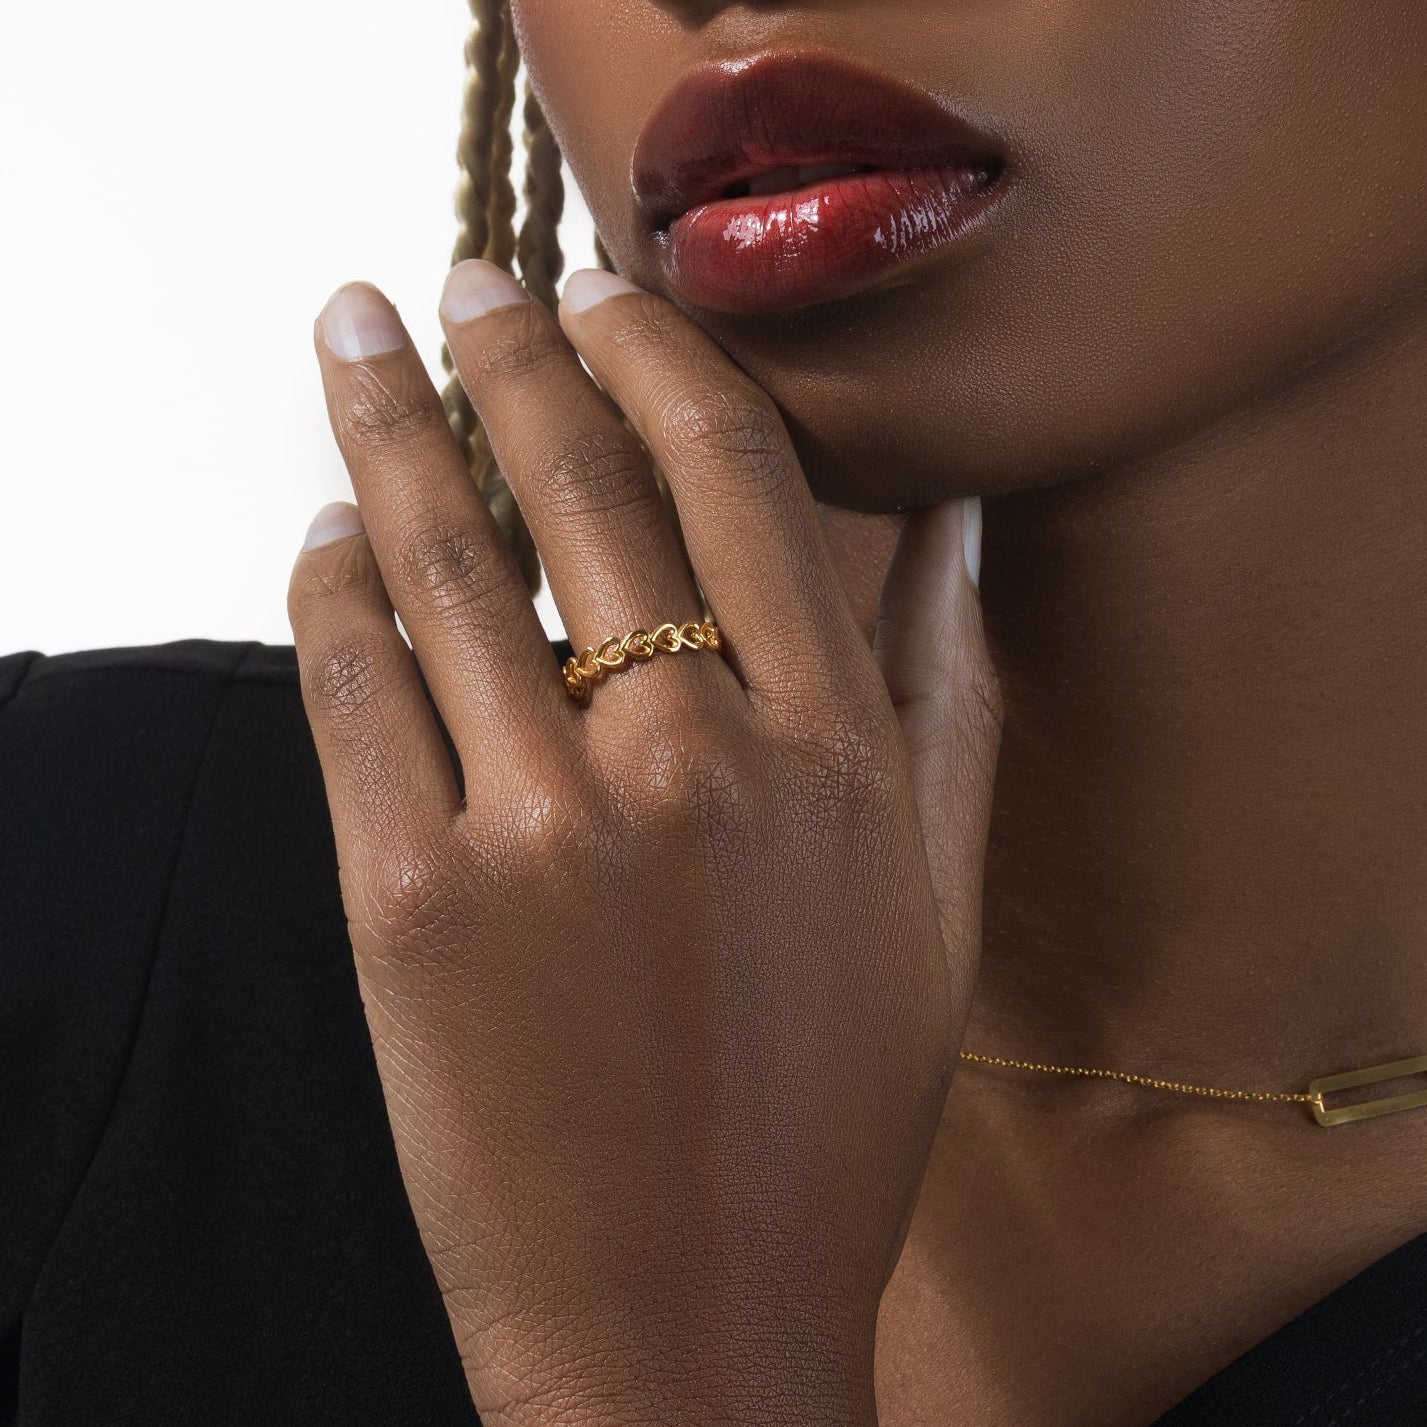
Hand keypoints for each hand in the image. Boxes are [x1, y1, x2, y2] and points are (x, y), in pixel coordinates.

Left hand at [288, 261, 1000, 1426]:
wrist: (686, 1312)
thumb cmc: (823, 1109)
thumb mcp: (933, 897)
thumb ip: (943, 686)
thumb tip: (954, 517)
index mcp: (829, 751)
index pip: (730, 468)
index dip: (654, 350)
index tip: (602, 289)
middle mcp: (690, 763)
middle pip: (574, 481)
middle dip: (506, 347)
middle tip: (458, 280)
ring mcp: (540, 832)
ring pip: (439, 562)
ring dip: (387, 429)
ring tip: (353, 341)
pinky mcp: (410, 904)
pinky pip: (351, 689)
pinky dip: (323, 589)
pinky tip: (322, 537)